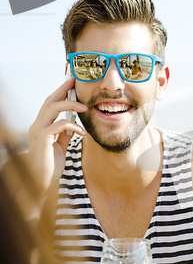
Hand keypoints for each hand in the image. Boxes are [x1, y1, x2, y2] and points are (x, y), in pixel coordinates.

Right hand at [28, 76, 86, 194]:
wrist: (42, 181)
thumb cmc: (50, 163)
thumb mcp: (60, 145)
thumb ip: (64, 134)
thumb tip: (74, 125)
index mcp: (42, 125)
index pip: (51, 103)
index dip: (61, 91)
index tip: (72, 82)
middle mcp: (37, 125)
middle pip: (50, 100)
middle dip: (64, 89)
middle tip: (77, 82)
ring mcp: (38, 130)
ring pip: (53, 108)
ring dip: (71, 105)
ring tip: (85, 108)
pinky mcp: (42, 138)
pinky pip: (59, 125)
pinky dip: (73, 126)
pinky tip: (82, 133)